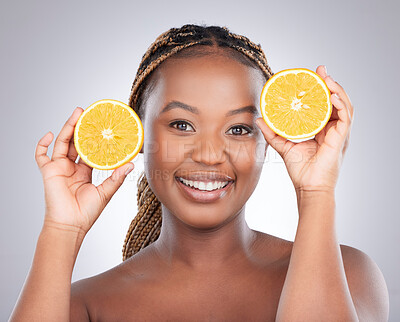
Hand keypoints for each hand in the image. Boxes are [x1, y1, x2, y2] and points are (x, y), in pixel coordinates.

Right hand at [35, 107, 134, 234]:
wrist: (71, 225)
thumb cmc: (87, 212)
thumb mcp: (105, 192)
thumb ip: (116, 177)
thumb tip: (131, 164)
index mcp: (84, 171)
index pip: (89, 149)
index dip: (94, 138)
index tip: (102, 126)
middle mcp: (72, 167)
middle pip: (75, 142)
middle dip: (81, 127)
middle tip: (88, 112)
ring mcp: (59, 168)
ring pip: (62, 143)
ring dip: (68, 128)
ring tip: (76, 114)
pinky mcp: (48, 172)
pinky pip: (41, 155)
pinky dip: (42, 144)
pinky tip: (49, 134)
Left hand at [255, 65, 353, 191]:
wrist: (308, 187)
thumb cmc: (300, 170)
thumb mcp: (283, 146)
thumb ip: (272, 132)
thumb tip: (259, 119)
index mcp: (321, 129)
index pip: (323, 104)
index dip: (320, 89)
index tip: (312, 76)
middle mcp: (332, 129)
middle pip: (335, 101)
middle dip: (329, 83)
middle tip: (320, 70)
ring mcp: (338, 133)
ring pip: (344, 105)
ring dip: (337, 89)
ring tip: (326, 78)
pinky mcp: (341, 139)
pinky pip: (346, 117)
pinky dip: (341, 104)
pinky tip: (332, 96)